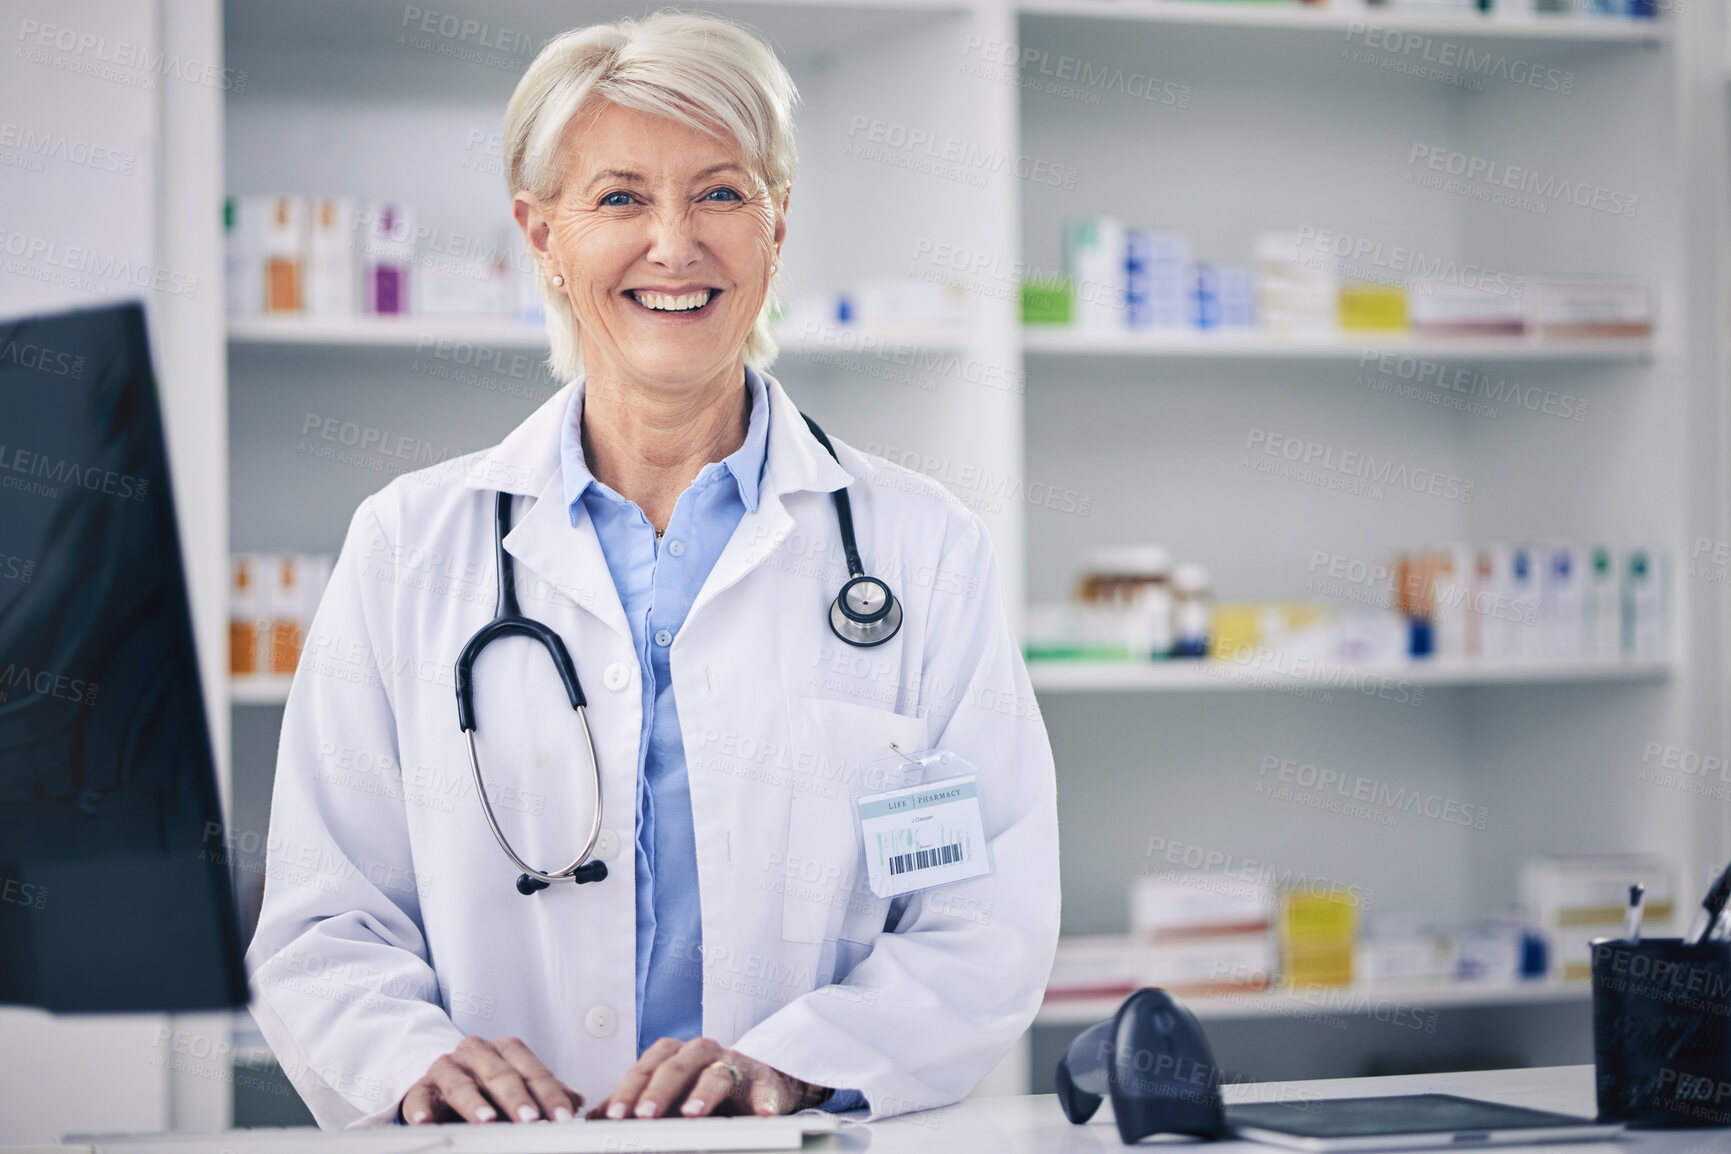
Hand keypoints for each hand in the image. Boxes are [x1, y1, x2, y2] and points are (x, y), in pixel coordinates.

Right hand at [400, 1035, 581, 1124]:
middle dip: (517, 1098)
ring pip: (461, 1083)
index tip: (563, 1116)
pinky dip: (421, 1109)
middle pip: (500, 1074)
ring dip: (474, 1103)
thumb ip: (544, 1092)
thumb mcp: (517, 1084)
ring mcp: (447, 1067)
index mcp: (506, 1051)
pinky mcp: (420, 1087)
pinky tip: (426, 1121)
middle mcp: (477, 1052)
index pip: (533, 1071)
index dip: (550, 1094)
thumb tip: (576, 1102)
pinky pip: (419, 1097)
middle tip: (531, 1119)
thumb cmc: (487, 1083)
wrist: (442, 1077)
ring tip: (488, 1120)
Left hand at [587, 1036, 826, 1119]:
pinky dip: (763, 1101)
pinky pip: (764, 1088)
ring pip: (717, 1073)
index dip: (629, 1091)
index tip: (615, 1116)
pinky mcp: (763, 1079)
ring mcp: (734, 1063)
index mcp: (673, 1054)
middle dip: (658, 1092)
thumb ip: (634, 1103)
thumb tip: (596, 1118)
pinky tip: (763, 1115)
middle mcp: (701, 1052)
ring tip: (693, 1113)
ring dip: (704, 1094)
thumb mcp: (667, 1094)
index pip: (645, 1070)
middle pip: (676, 1067)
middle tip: (645, 1116)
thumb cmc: (702, 1088)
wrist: (756, 1082)